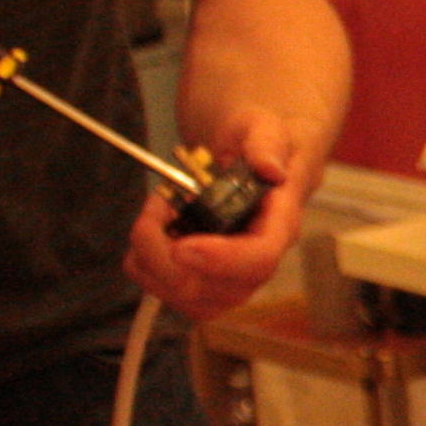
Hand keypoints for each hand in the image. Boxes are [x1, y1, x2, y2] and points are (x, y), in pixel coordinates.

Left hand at [121, 105, 314, 320]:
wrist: (249, 154)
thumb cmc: (259, 141)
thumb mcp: (263, 126)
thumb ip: (266, 143)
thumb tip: (269, 169)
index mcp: (279, 223)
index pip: (260, 258)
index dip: (222, 260)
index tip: (181, 247)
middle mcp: (258, 260)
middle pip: (219, 291)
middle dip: (168, 257)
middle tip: (156, 206)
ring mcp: (231, 276)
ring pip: (189, 299)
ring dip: (152, 261)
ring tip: (154, 214)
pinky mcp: (204, 281)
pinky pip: (169, 293)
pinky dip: (145, 265)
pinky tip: (154, 230)